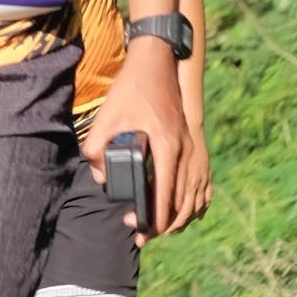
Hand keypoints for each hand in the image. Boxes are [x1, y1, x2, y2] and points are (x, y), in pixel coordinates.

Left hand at [82, 41, 206, 239]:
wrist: (158, 60)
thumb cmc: (133, 87)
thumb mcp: (108, 115)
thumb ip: (96, 147)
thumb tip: (99, 178)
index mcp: (168, 145)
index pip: (166, 193)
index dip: (154, 218)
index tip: (140, 232)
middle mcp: (186, 148)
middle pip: (183, 200)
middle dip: (165, 224)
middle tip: (142, 236)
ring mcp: (193, 145)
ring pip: (195, 194)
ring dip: (179, 216)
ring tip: (159, 229)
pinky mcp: (193, 141)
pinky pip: (201, 181)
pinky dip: (194, 201)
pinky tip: (182, 210)